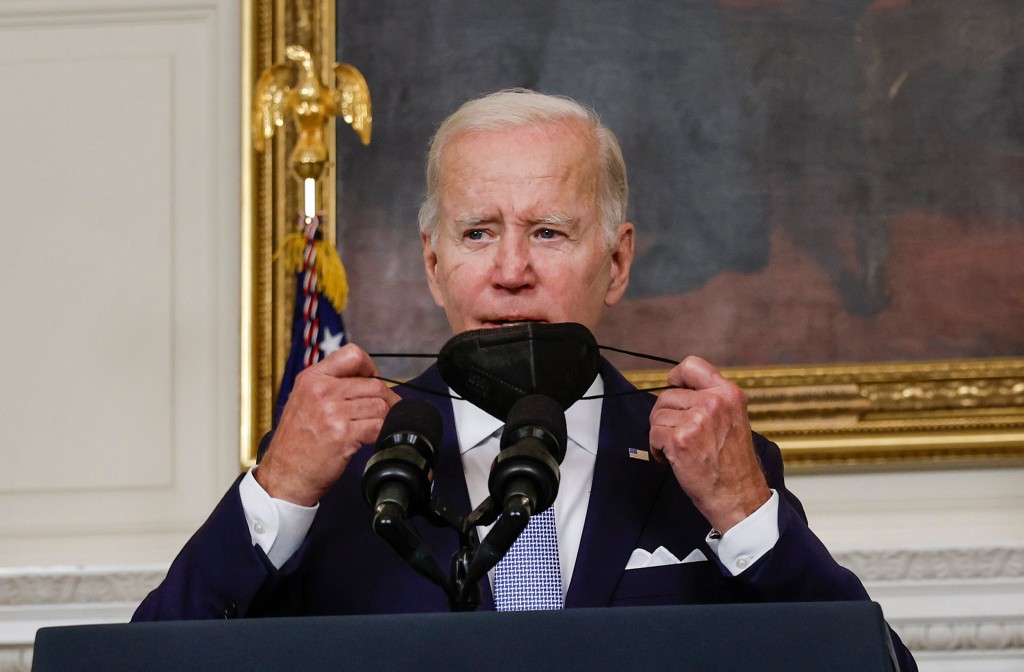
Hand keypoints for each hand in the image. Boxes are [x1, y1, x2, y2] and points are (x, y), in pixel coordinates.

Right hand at [256, 344, 400, 505]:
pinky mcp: (343, 434)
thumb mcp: (303, 400)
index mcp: (312, 378)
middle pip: (374, 384)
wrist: (285, 475)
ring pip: (380, 405)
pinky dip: (381, 433)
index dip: (369, 367)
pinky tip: (371, 439)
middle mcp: (321, 391)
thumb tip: (365, 378)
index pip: (352, 354)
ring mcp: (332, 412)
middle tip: (384, 411)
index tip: (371, 380)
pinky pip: (378, 426)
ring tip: (374, 427)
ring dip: (384, 418)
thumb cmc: (296, 442)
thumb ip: (330, 384)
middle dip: (385, 399)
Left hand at [649, 355, 770, 533]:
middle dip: (666, 414)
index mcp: (728, 394)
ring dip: (661, 433)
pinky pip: (653, 434)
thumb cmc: (733, 464)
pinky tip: (671, 458)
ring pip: (658, 414)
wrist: (738, 496)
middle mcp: (714, 403)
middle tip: (678, 433)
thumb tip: (678, 389)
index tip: (674, 390)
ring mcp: (697, 420)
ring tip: (678, 448)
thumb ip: (711, 400)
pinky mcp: (681, 440)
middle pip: (667, 394)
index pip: (691, 365)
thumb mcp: (732, 419)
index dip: (675, 377)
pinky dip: (657, 448)